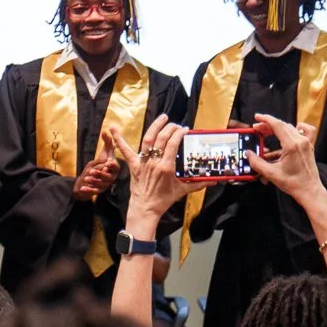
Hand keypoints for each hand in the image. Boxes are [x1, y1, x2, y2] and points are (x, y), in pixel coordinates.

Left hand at [72, 138, 122, 202]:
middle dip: (100, 174)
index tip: (108, 163)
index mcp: (115, 168)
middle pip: (107, 177)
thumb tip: (104, 131)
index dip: (112, 165)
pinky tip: (82, 189)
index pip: (115, 167)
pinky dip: (88, 191)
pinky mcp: (99, 190)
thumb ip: (107, 142)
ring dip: (93, 182)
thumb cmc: (104, 162)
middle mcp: (112, 177)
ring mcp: (105, 185)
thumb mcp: (105, 152)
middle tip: (92, 171)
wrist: (97, 175)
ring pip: (100, 185)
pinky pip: (94, 191)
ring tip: (86, 178)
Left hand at [104, 115, 205, 231]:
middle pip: (162, 138)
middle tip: (176, 125)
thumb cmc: (163, 200)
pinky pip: (125, 151)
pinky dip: (118, 139)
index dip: (179, 133)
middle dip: (170, 128)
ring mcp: (143, 162)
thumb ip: (198, 184)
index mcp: (166, 167)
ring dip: (155, 126)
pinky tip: (113, 128)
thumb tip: (213, 181)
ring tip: (162, 118)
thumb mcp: (182, 191)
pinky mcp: (133, 165)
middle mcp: (154, 162)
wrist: (145, 209)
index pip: (173, 144)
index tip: (184, 129)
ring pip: (148, 140)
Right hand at [244, 114, 326, 208]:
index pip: (277, 125)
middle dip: (268, 125)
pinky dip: (297, 128)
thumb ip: (257, 162)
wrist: (309, 190)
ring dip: (278, 128)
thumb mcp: (271, 173)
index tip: (257, 117)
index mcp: (292, 145)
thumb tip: (248, 154)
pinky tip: (291, 132)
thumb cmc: (293, 183)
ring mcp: (307, 143)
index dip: (265, 119)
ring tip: (268, 132)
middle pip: (282, 125)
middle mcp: (301, 141)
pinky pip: (305, 131)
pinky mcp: (309, 146)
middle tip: (257, 129)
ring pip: (291, 128)